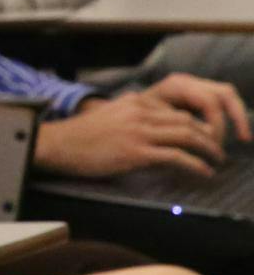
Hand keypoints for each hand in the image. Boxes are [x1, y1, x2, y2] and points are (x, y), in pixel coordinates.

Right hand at [36, 90, 233, 177]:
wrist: (56, 144)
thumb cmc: (78, 136)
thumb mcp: (108, 116)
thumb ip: (131, 118)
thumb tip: (151, 133)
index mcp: (134, 102)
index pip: (176, 111)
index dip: (196, 125)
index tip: (203, 138)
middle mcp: (140, 113)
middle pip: (187, 122)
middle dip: (208, 137)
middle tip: (217, 151)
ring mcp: (139, 132)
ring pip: (188, 136)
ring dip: (208, 150)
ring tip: (217, 161)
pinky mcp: (137, 152)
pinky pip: (177, 157)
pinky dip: (196, 166)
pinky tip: (204, 173)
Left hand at [139, 72, 250, 144]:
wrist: (115, 115)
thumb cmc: (130, 122)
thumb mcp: (150, 125)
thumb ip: (175, 132)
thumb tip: (201, 146)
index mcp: (176, 85)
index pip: (209, 102)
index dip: (217, 125)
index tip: (214, 146)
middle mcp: (187, 82)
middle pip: (224, 93)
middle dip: (236, 116)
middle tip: (244, 139)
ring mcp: (193, 85)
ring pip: (226, 95)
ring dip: (237, 115)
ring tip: (244, 138)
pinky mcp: (196, 95)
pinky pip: (221, 102)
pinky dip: (229, 117)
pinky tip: (233, 135)